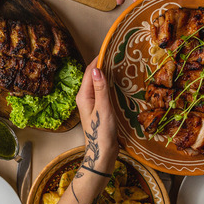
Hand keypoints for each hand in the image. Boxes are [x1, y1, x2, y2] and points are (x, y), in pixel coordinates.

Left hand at [75, 59, 118, 175]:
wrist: (102, 155)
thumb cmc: (102, 134)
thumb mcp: (103, 109)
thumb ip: (100, 89)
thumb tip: (97, 68)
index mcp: (83, 96)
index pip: (89, 71)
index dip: (98, 58)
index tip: (110, 48)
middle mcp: (85, 97)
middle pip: (93, 75)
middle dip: (103, 64)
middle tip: (118, 54)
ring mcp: (92, 103)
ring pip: (98, 83)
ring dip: (107, 73)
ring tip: (120, 64)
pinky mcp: (99, 108)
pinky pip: (103, 91)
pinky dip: (110, 84)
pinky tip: (120, 82)